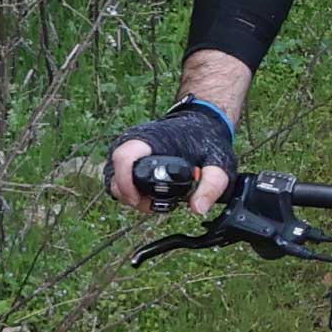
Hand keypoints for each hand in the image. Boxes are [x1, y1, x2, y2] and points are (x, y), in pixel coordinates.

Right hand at [107, 96, 236, 212]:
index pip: (123, 158)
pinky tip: (147, 194)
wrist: (200, 123)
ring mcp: (128, 150)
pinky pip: (119, 178)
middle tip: (152, 205)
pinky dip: (130, 190)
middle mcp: (133, 142)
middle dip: (130, 196)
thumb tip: (198, 208)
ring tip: (152, 200)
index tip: (140, 200)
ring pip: (114, 179)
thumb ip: (211, 185)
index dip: (126, 183)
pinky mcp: (127, 158)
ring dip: (129, 195)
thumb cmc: (206, 141)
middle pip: (115, 174)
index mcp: (150, 140)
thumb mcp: (217, 163)